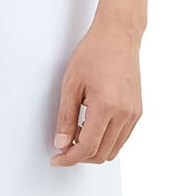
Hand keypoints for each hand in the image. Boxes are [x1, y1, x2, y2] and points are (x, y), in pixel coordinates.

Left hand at [50, 16, 143, 165]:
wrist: (118, 36)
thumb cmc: (94, 53)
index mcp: (107, 106)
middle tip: (63, 147)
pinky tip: (90, 126)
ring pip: (113, 149)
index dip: (69, 158)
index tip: (57, 158)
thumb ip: (65, 117)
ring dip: (93, 149)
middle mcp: (125, 114)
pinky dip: (105, 140)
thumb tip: (61, 143)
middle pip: (102, 154)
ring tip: (76, 132)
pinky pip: (122, 138)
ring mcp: (134, 114)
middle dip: (80, 156)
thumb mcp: (70, 84)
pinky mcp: (138, 111)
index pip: (87, 147)